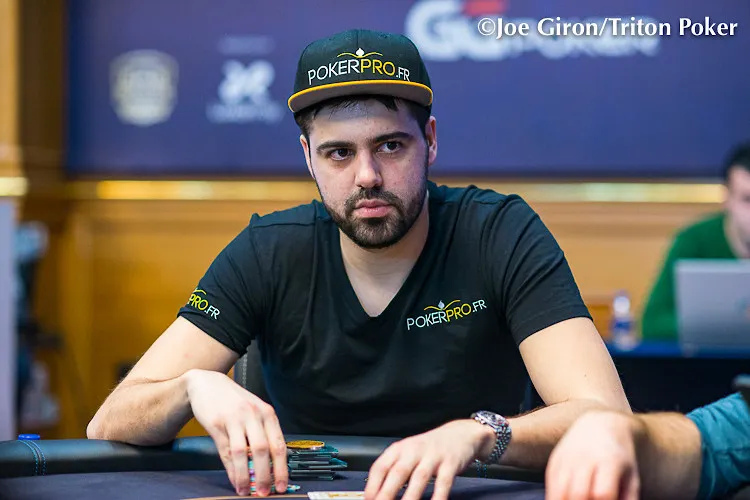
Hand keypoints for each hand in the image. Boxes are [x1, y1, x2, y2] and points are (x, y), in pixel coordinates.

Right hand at [185, 369, 287, 496]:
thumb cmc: (234, 401)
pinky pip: (226, 451)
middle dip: (265, 475)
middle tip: (264, 493)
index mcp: (267, 413)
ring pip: (243, 452)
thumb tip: (270, 465)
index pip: (279, 444)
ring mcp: (235, 419)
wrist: (206, 383)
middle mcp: (253, 415)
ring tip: (246, 491)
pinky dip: (231, 469)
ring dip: (245, 476)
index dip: (282, 468)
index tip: (282, 485)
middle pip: (263, 450)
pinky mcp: (217, 424)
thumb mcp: (254, 412)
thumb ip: (262, 434)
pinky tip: (234, 479)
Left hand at [364, 419, 494, 499]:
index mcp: (399, 449)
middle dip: (387, 493)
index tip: (368, 499)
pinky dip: (438, 496)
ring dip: (410, 497)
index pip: (380, 466)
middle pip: (397, 472)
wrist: (459, 434)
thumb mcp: (407, 454)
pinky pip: (443, 482)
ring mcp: (432, 456)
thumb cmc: (429, 448)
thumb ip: (394, 471)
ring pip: (419, 478)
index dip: (372, 485)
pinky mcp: (450, 463)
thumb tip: (378, 494)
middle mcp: (414, 451)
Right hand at [545, 411, 639, 499]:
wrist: (598, 427)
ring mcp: (566, 458)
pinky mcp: (554, 462)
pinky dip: (556, 499)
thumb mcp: (631, 477)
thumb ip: (628, 498)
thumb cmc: (619, 460)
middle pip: (579, 494)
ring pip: (560, 491)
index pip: (603, 493)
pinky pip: (550, 486)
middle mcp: (584, 457)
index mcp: (609, 461)